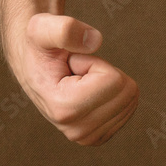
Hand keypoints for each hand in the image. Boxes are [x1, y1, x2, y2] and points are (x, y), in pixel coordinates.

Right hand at [6, 13, 138, 145]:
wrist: (34, 65)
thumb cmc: (40, 45)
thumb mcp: (44, 29)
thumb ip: (64, 30)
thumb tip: (95, 41)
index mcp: (64, 110)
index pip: (115, 81)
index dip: (96, 63)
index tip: (72, 65)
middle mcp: (76, 131)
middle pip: (128, 92)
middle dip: (106, 73)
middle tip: (78, 73)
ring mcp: (88, 137)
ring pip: (131, 98)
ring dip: (110, 83)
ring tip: (81, 81)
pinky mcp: (99, 135)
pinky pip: (131, 106)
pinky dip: (115, 93)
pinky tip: (89, 91)